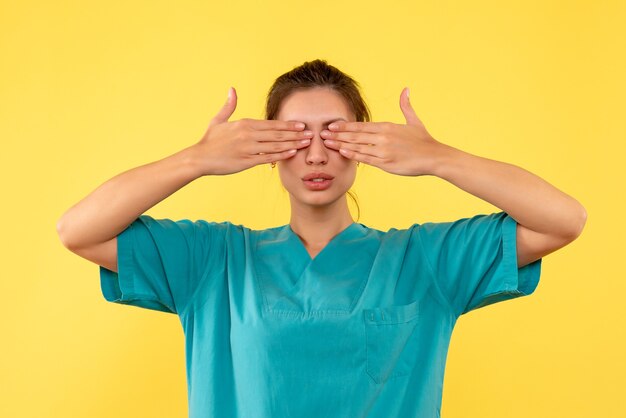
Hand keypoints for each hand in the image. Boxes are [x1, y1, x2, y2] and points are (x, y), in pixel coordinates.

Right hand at [194, 87, 312, 175]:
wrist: (200, 158)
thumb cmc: (210, 140)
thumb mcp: (218, 120)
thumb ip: (229, 106)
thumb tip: (232, 89)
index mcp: (244, 124)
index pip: (271, 124)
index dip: (288, 124)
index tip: (301, 124)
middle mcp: (248, 135)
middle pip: (277, 134)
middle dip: (295, 134)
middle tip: (311, 133)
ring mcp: (249, 148)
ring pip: (275, 145)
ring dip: (292, 144)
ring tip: (306, 143)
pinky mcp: (247, 161)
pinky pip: (268, 157)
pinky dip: (281, 155)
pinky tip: (292, 153)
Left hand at [320, 88, 442, 175]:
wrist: (434, 156)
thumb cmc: (424, 140)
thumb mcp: (414, 121)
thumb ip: (406, 105)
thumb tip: (406, 89)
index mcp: (387, 127)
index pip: (361, 126)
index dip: (345, 126)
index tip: (332, 125)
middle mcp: (383, 137)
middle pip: (355, 135)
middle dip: (337, 134)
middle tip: (322, 133)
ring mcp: (383, 150)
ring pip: (357, 147)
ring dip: (341, 144)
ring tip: (327, 143)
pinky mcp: (386, 163)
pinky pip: (366, 158)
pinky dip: (353, 155)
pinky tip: (342, 153)